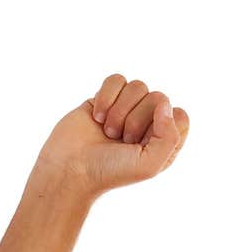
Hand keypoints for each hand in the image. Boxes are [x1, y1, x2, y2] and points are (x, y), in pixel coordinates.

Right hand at [35, 74, 189, 199]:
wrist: (70, 168)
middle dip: (137, 119)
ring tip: (108, 131)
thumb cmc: (110, 172)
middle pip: (159, 97)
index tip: (145, 141)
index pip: (180, 116)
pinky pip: (117, 80)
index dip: (164, 124)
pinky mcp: (105, 98)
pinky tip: (97, 116)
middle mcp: (148, 124)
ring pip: (138, 86)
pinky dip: (106, 96)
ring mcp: (127, 110)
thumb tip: (166, 103)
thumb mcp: (149, 164)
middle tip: (122, 139)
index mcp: (164, 143)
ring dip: (120, 110)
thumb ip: (169, 137)